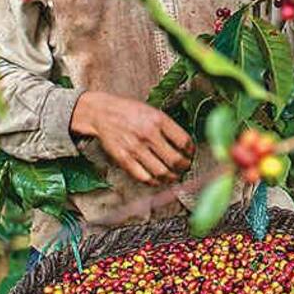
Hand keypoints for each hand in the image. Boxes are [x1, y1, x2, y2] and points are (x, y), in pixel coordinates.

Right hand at [69, 91, 193, 185]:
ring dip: (172, 178)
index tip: (190, 154)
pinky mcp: (123, 159)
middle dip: (184, 167)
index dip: (191, 151)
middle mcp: (148, 134)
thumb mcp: (152, 111)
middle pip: (175, 160)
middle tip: (185, 167)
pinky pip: (143, 177)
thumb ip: (168, 127)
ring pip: (161, 173)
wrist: (102, 113)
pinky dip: (154, 182)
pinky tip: (158, 179)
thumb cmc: (129, 111)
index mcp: (158, 119)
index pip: (184, 141)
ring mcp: (135, 148)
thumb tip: (185, 146)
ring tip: (174, 176)